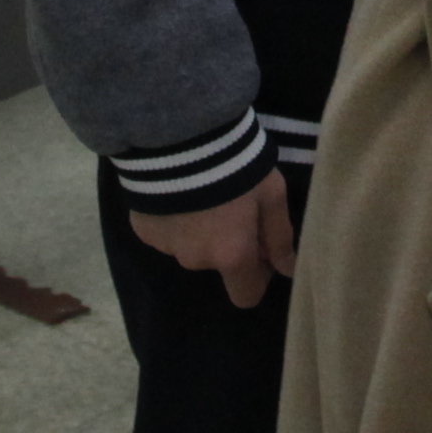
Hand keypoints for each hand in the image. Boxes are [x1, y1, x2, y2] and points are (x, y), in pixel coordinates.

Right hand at [130, 171, 300, 307]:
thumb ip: (280, 236)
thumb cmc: (237, 165)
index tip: (259, 250)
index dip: (256, 277)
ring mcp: (166, 246)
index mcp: (231, 255)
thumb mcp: (271, 194)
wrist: (180, 136)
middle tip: (231, 206)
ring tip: (202, 193)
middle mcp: (196, 260)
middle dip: (226, 244)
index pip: (245, 296)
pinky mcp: (143, 229)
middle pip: (217, 264)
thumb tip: (289, 269)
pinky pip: (165, 232)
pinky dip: (175, 218)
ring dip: (199, 230)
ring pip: (190, 248)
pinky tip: (179, 190)